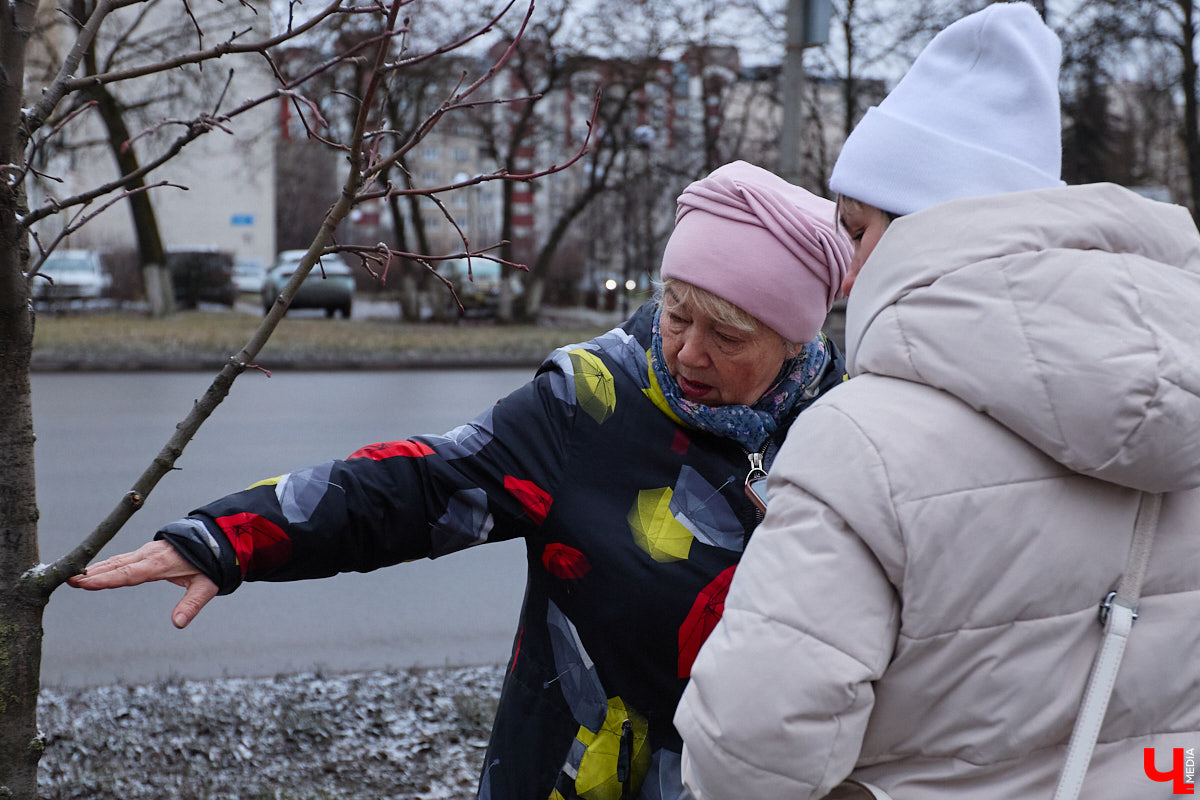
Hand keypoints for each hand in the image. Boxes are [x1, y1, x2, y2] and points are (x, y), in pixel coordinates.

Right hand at [68, 540, 217, 628]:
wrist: (217, 537)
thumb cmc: (212, 562)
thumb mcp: (207, 586)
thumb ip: (191, 605)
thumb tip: (178, 624)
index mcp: (160, 563)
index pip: (129, 573)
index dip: (106, 579)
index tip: (85, 582)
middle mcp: (149, 555)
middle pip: (117, 566)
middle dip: (92, 574)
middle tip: (68, 580)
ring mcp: (147, 551)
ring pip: (117, 561)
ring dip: (95, 569)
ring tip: (72, 577)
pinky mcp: (146, 552)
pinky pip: (122, 558)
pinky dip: (105, 565)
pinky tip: (92, 570)